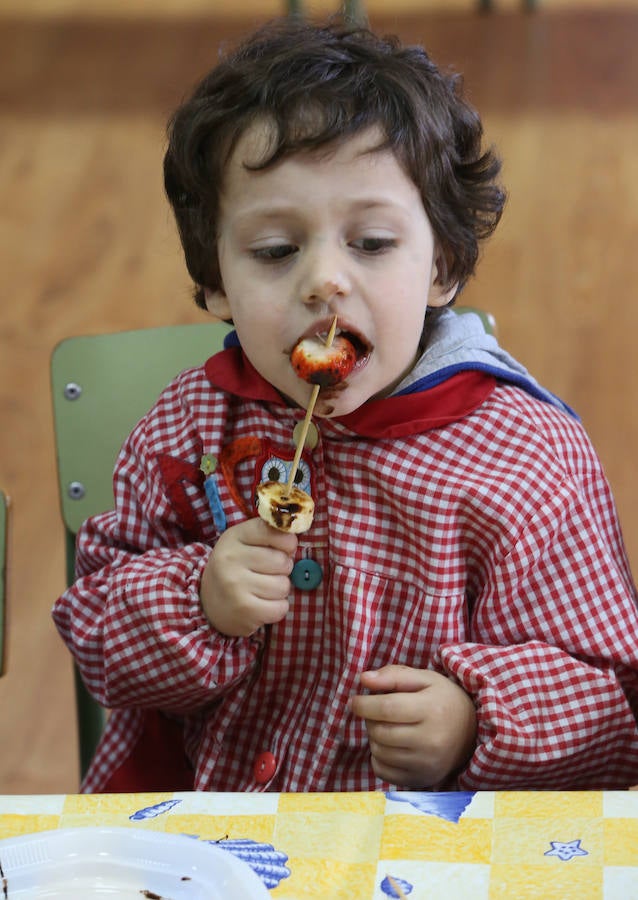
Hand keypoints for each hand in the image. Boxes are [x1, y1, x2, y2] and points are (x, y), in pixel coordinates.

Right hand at [200, 518, 296, 636]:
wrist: (208, 603)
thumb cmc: (236, 567)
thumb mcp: (244, 542)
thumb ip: (269, 533)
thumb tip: (293, 537)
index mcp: (234, 536)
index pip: (274, 530)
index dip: (287, 542)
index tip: (282, 548)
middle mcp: (231, 559)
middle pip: (283, 561)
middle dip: (282, 569)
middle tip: (266, 573)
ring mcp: (236, 585)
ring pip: (283, 586)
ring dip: (279, 590)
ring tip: (262, 590)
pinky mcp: (244, 610)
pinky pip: (281, 607)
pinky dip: (277, 608)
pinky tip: (262, 605)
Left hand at [349, 665, 476, 788]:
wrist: (473, 732)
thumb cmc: (444, 700)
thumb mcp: (425, 678)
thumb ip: (394, 675)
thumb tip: (364, 679)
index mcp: (432, 710)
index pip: (388, 708)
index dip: (364, 704)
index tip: (354, 701)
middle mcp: (432, 741)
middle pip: (381, 732)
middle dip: (369, 720)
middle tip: (375, 712)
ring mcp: (427, 764)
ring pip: (379, 752)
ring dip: (374, 737)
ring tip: (385, 727)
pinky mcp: (421, 779)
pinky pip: (383, 772)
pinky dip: (378, 758)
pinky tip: (390, 745)